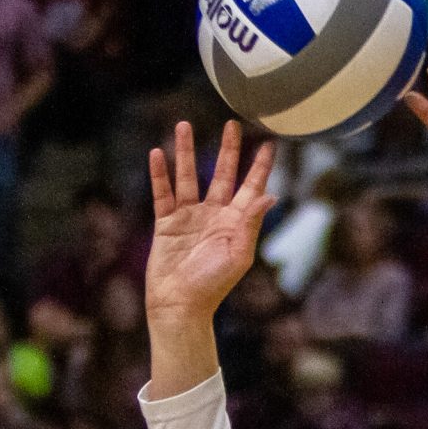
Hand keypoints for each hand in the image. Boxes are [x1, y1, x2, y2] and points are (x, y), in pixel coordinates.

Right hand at [145, 119, 276, 326]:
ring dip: (185, 152)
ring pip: (188, 176)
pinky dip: (159, 174)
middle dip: (228, 149)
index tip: (269, 143)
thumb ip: (251, 223)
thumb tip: (271, 195)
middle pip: (222, 173)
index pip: (251, 187)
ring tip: (183, 126)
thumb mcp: (238, 254)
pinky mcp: (166, 224)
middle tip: (232, 124)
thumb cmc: (213, 285)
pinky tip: (156, 154)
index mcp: (235, 222)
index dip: (260, 166)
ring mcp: (189, 217)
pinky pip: (162, 193)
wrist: (179, 304)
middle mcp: (214, 215)